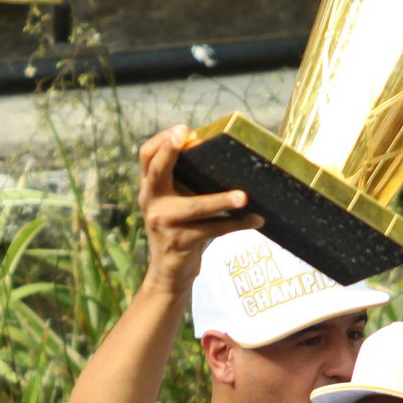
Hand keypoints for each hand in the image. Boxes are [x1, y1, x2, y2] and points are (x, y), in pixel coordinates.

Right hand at [138, 125, 262, 295]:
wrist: (169, 273)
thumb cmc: (181, 228)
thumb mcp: (176, 201)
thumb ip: (186, 179)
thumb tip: (224, 150)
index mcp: (150, 187)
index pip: (146, 155)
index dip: (162, 140)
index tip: (184, 129)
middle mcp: (151, 202)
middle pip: (156, 170)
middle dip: (170, 150)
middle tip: (190, 135)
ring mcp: (163, 223)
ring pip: (194, 207)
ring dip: (221, 201)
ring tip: (244, 197)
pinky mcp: (179, 242)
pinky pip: (213, 230)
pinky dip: (237, 225)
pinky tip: (256, 220)